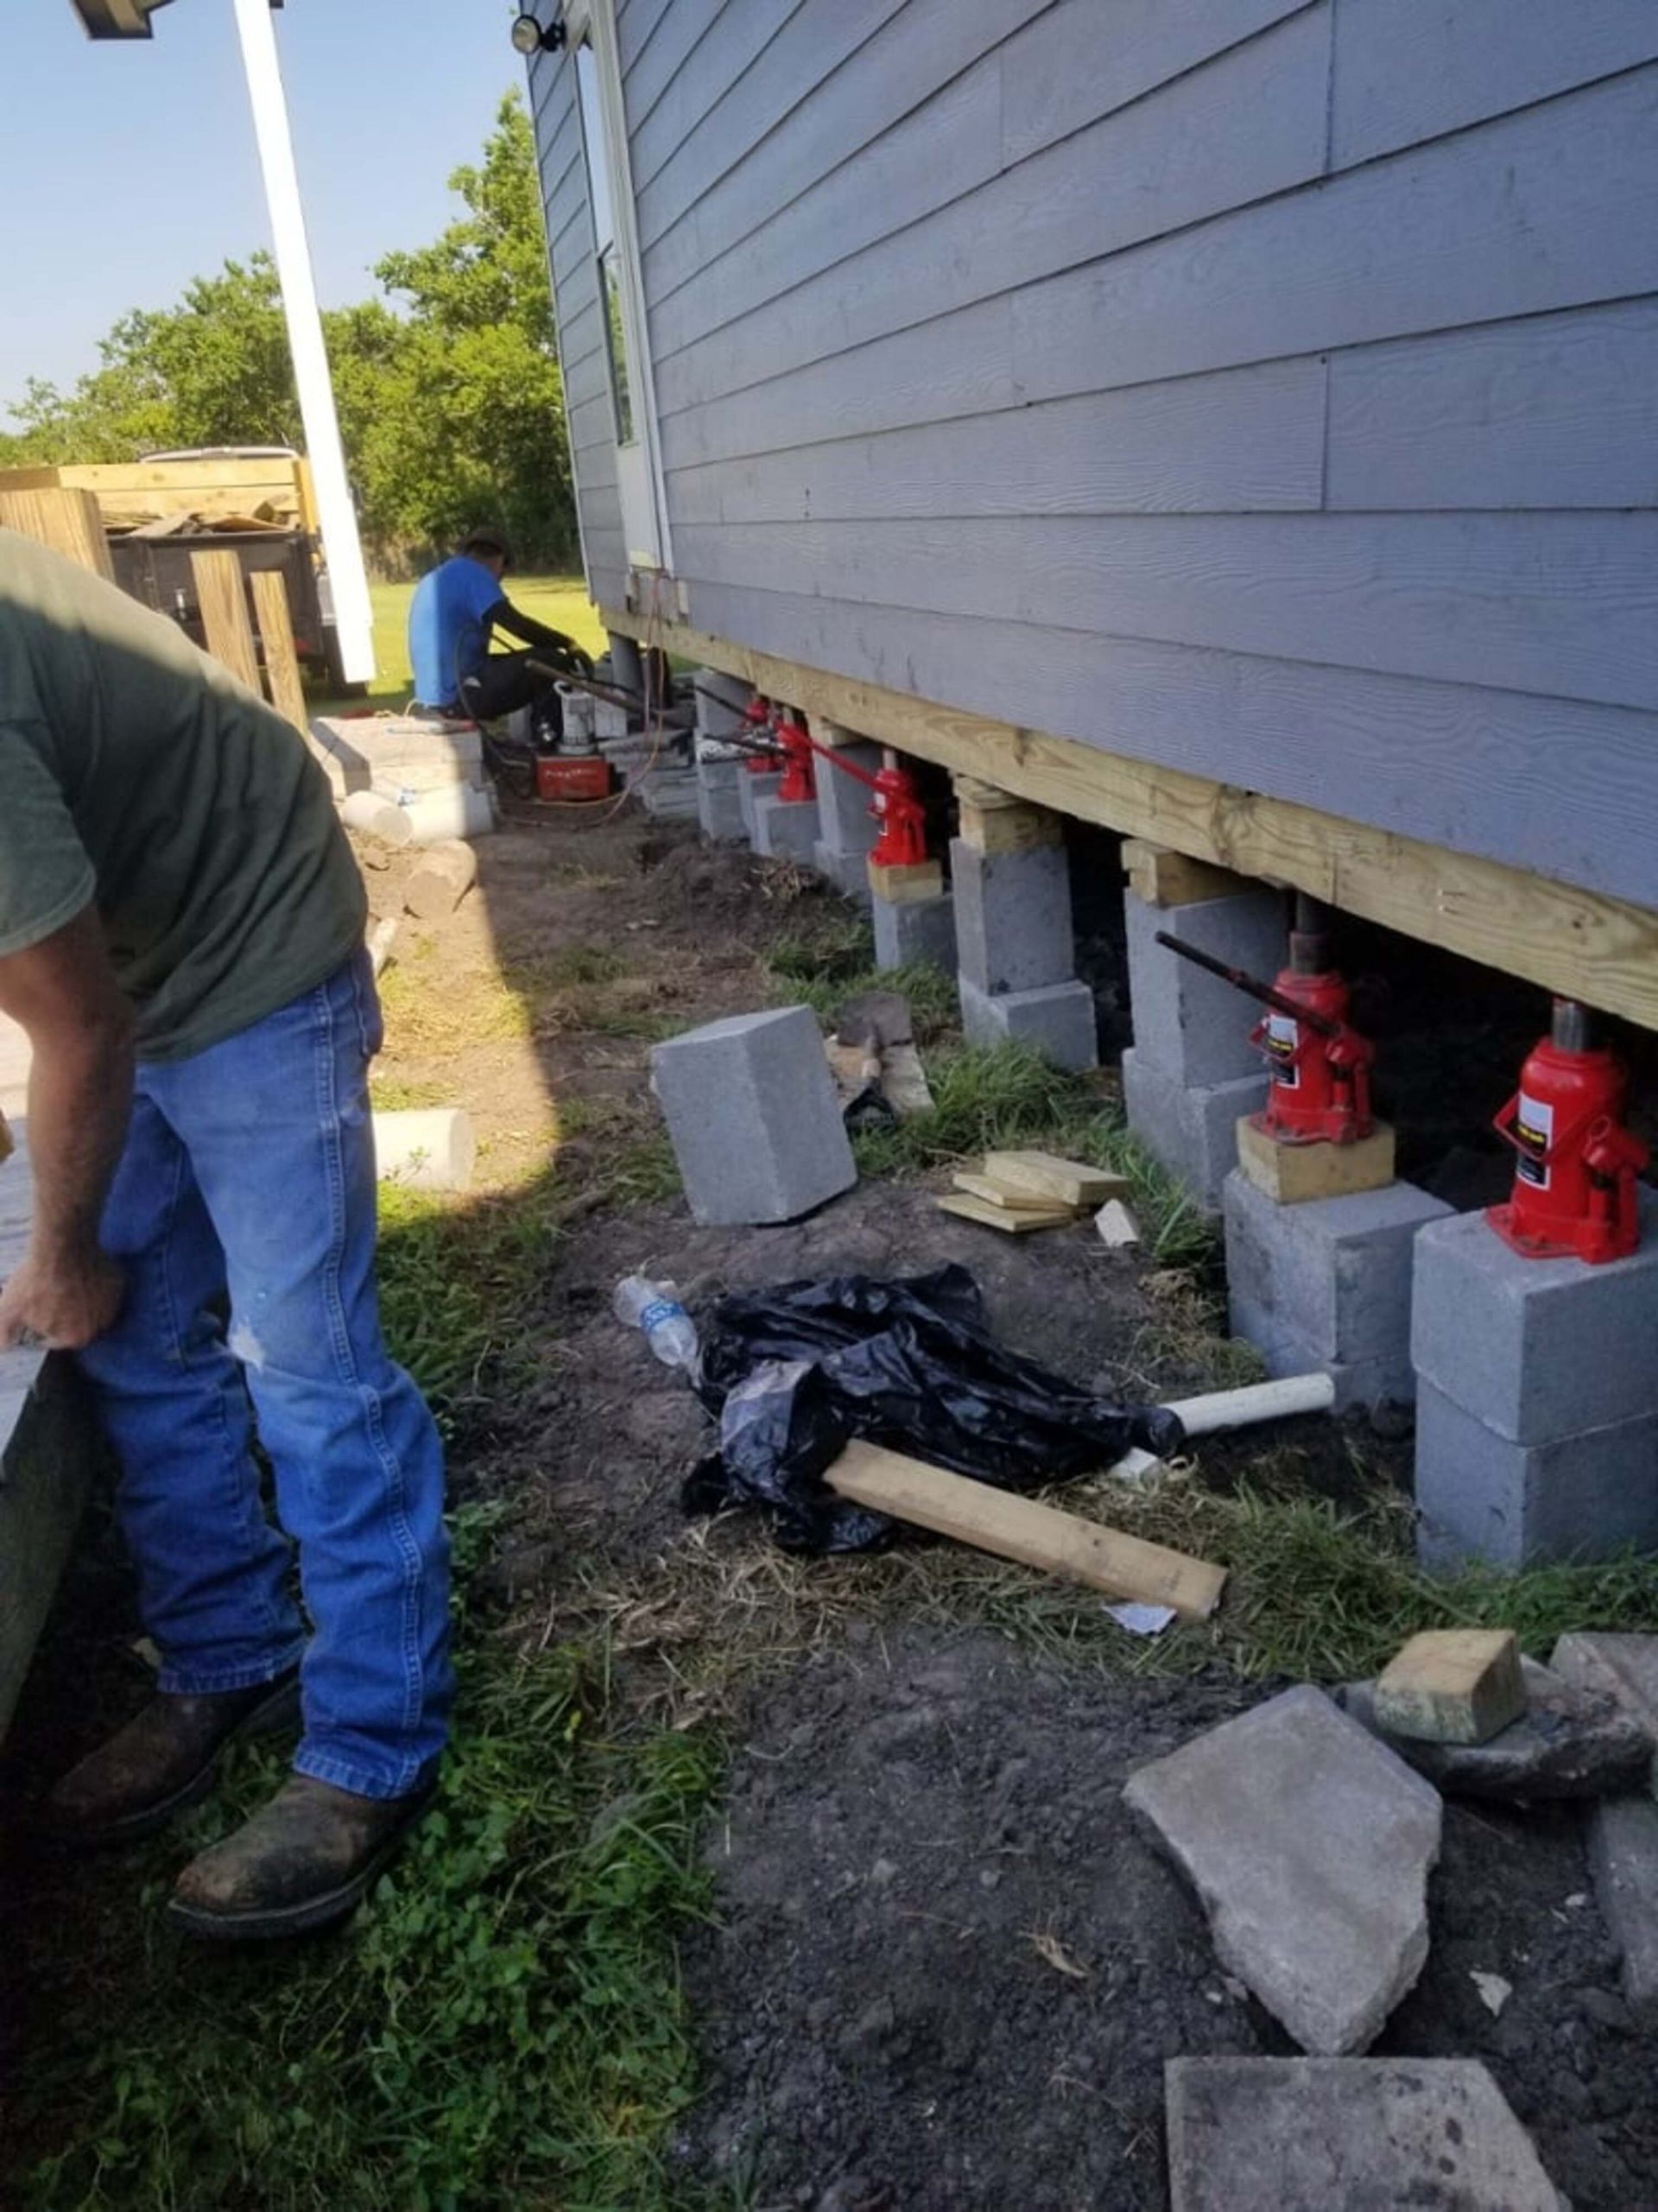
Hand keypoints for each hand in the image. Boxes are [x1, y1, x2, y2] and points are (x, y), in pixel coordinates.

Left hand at [0, 1246, 124, 1350]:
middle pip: (77, 1325)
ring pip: (93, 1308)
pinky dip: (94, 1285)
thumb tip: (4, 1348)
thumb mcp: (8, 1310)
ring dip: (81, 1301)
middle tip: (50, 1294)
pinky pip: (105, 1291)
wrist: (62, 1245)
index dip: (41, 1324)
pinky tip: (80, 1273)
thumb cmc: (35, 1281)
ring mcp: (113, 1304)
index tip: (35, 1308)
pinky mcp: (119, 1284)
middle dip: (64, 1315)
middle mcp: (100, 1327)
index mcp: (75, 1338)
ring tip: (65, 1283)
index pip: (55, 1339)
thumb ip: (4, 1334)